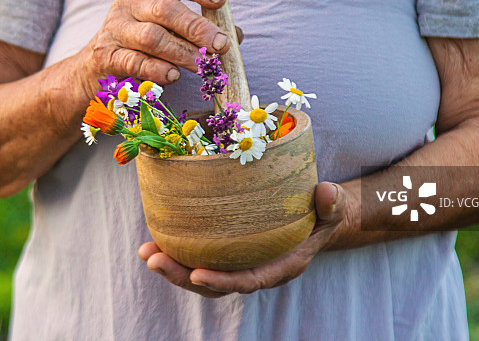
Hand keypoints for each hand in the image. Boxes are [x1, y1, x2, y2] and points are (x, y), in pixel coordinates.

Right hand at [77, 0, 242, 97]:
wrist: (93, 69)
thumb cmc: (140, 46)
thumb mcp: (168, 30)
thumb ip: (198, 30)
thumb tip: (234, 35)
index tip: (219, 1)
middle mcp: (130, 4)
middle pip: (166, 9)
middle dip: (197, 28)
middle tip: (220, 45)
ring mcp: (115, 28)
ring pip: (152, 37)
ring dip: (181, 52)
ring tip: (201, 66)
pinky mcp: (105, 55)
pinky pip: (134, 61)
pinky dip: (156, 69)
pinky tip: (173, 76)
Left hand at [138, 181, 350, 297]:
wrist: (318, 218)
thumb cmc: (324, 213)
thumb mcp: (333, 207)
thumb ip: (331, 203)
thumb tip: (326, 192)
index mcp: (280, 266)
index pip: (247, 280)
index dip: (222, 281)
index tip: (196, 274)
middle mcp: (255, 270)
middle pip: (215, 284)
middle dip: (181, 276)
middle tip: (153, 259)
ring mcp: (238, 263)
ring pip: (201, 274)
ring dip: (172, 266)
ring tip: (145, 252)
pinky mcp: (227, 251)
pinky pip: (199, 257)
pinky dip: (177, 250)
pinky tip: (154, 238)